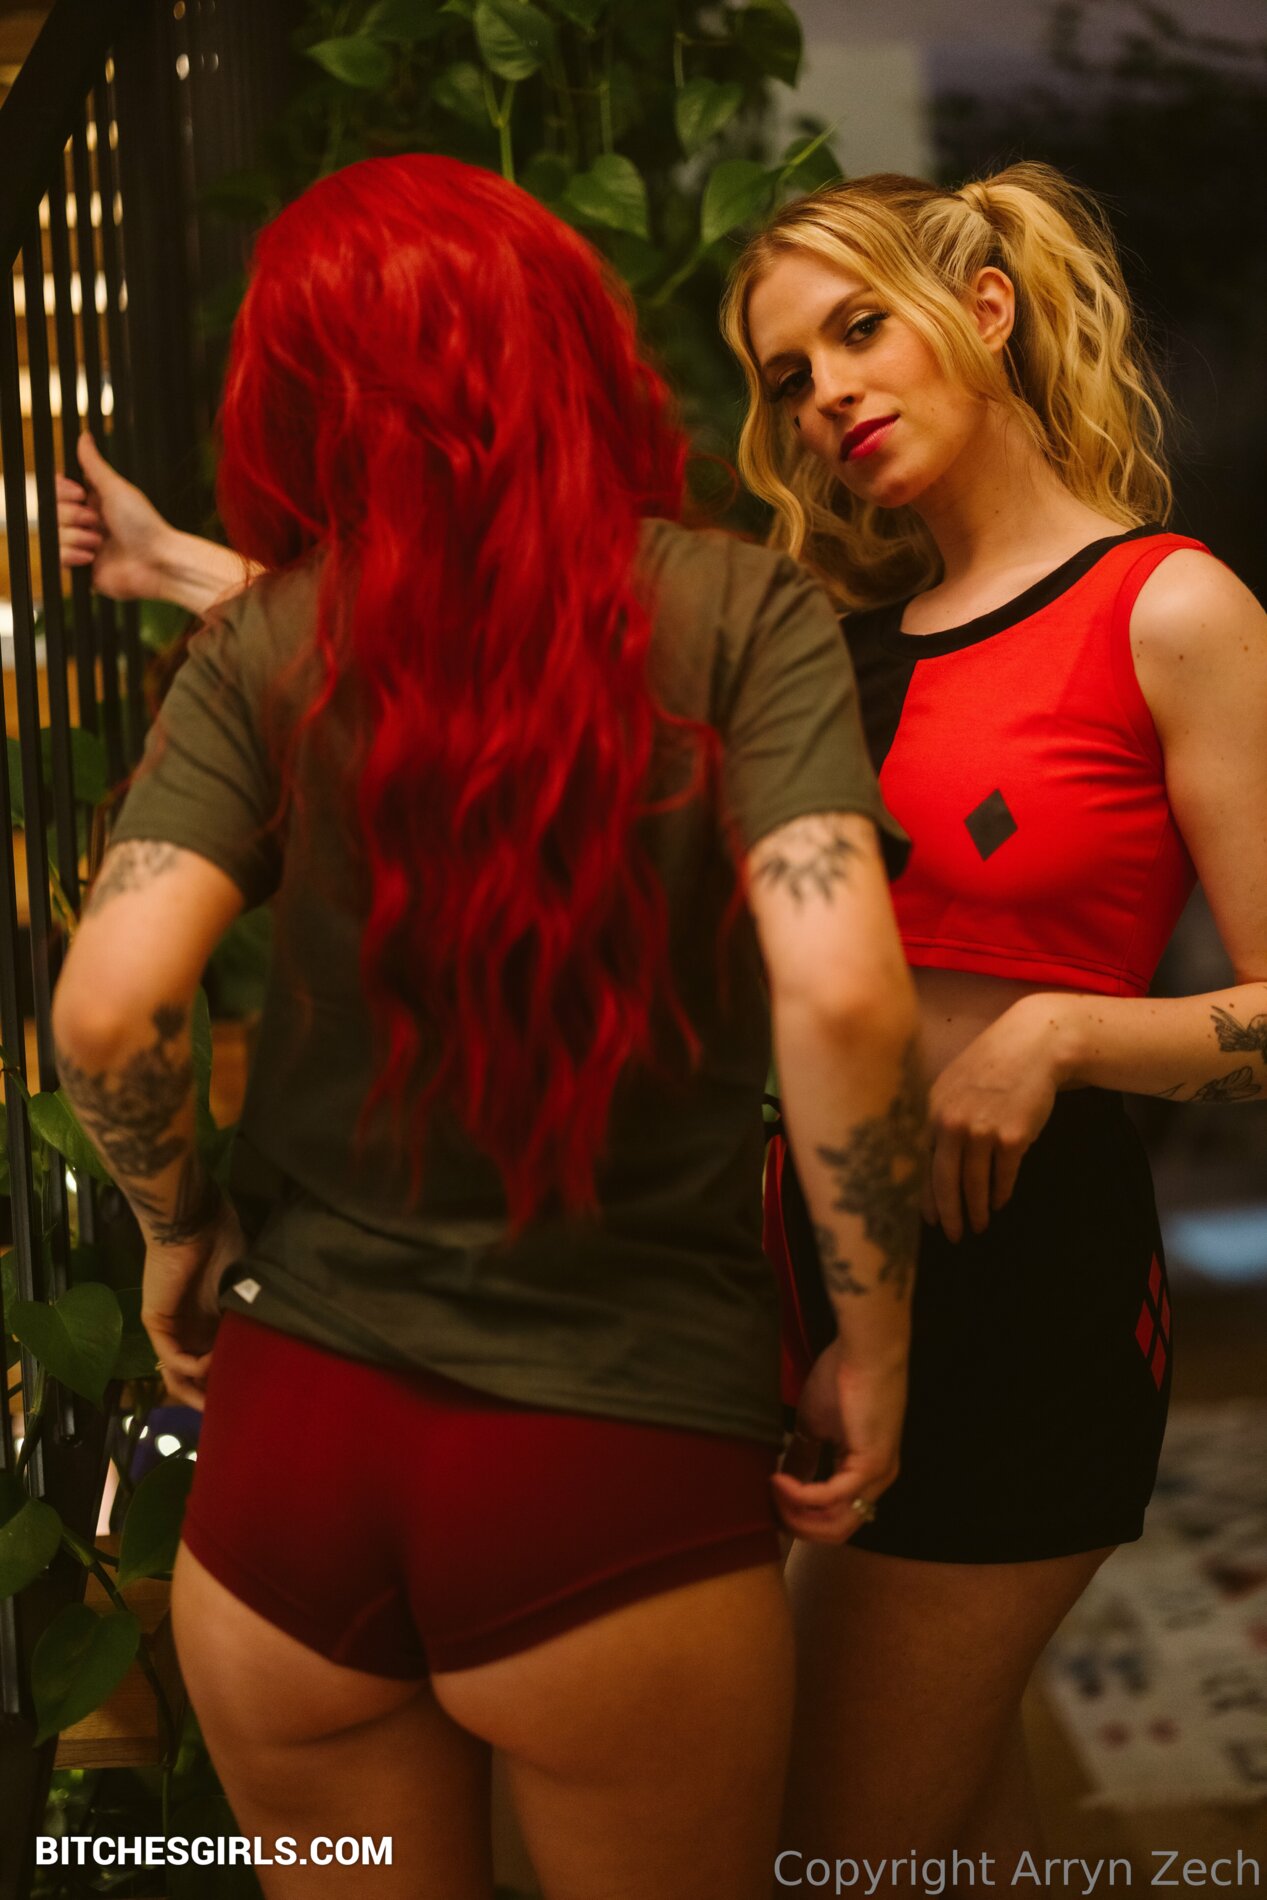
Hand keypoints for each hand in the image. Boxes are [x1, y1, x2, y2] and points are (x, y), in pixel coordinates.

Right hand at [57, 432, 175, 600]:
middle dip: (76, 516)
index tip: (79, 493)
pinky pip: (58, 559)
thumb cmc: (143, 524)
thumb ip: (94, 464)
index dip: (63, 492)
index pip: (59, 491)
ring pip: (55, 535)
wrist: (157, 562)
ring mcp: (84, 546)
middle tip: (98, 522)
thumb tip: (83, 436)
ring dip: (78, 537)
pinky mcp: (82, 569)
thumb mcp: (115, 489)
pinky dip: (72, 556)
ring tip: (101, 542)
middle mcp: (87, 523)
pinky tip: (92, 558)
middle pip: (55, 512)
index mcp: (94, 502)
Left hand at [142, 1199, 245, 1410]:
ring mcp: (172, 1327)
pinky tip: (211, 1364)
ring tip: (219, 1405)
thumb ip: (251, 1314)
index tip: (253, 1395)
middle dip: (215, 1394)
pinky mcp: (157, 1323)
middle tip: (236, 1412)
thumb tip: (276, 1341)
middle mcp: (191, 1327)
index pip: (219, 1358)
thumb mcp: (247, 1286)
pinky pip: (172, 1356)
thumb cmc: (223, 1243)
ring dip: (199, 1390)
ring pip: (180, 1373)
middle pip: (198, 1373)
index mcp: (212, 1318)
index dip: (232, 1377)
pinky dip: (191, 1366)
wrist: (194, 1221)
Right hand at [771, 1339, 905, 1543]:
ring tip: (769, 1493)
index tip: (768, 1506)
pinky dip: (801, 1496)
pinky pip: (832, 1498)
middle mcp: (877, 1483)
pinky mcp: (870, 1465)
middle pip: (834, 1531)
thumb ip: (803, 1456)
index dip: (799, 1519)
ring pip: (835, 1524)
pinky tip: (779, 1481)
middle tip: (765, 1509)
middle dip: (795, 1525)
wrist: (864, 1350)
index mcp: (865, 1474)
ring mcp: (878, 1477)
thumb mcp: (815, 1425)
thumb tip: (782, 1480)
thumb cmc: (842, 1378)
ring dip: (796, 1516)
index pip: (833, 1518)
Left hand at [925, 993, 1070, 1241]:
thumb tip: (928, 1161)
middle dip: (947, 1214)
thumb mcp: (951, 1085)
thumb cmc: (991, 1066)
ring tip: (978, 1226)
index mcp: (930, 1109)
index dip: (922, 1196)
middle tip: (951, 1235)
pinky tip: (999, 1203)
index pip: (919, 1163)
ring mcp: (982, 1130)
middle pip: (943, 1182)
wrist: (1034, 1046)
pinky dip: (1001, 1193)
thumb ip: (937, 1118)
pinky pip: (1004, 1176)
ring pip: (975, 1184)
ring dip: (977, 1210)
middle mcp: (951, 1122)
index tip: (926, 1219)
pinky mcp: (1012, 1137)